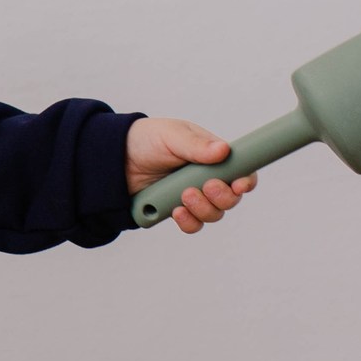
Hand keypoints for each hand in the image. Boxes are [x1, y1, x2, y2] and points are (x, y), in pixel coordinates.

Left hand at [125, 116, 258, 234]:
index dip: (245, 182)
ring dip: (202, 209)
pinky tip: (176, 211)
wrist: (115, 159)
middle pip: (231, 199)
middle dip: (222, 197)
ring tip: (184, 195)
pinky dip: (188, 222)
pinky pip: (192, 225)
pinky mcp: (177, 211)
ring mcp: (193, 197)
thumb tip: (223, 150)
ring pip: (213, 214)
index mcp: (213, 157)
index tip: (239, 185)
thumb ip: (196, 145)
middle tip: (205, 186)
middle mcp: (207, 179)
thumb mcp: (171, 136)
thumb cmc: (147, 140)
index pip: (242, 172)